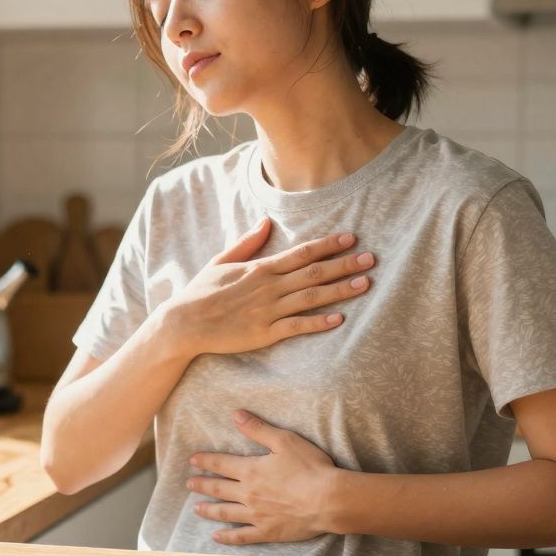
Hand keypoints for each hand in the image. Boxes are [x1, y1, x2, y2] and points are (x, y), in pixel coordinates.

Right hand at [162, 216, 374, 357]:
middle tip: (372, 258)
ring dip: (341, 289)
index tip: (351, 237)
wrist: (184, 323)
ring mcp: (269, 311)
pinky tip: (339, 318)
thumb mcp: (221, 261)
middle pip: (315, 272)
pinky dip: (319, 322)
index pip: (302, 252)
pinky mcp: (265, 333)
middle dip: (345, 264)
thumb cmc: (200, 292)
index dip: (329, 244)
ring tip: (366, 283)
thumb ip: (248, 243)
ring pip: (312, 297)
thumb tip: (266, 222)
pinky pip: (298, 326)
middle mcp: (269, 287)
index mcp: (261, 268)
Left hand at [187, 410, 338, 544]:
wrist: (328, 500)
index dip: (205, 461)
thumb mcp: (284, 440)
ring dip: (209, 509)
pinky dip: (228, 536)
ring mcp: (256, 515)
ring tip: (196, 509)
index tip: (192, 460)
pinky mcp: (268, 532)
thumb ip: (258, 428)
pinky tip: (217, 536)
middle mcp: (248, 494)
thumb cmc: (310, 467)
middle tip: (188, 483)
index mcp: (251, 471)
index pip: (221, 464)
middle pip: (219, 488)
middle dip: (202, 485)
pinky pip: (242, 536)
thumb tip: (235, 415)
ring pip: (225, 512)